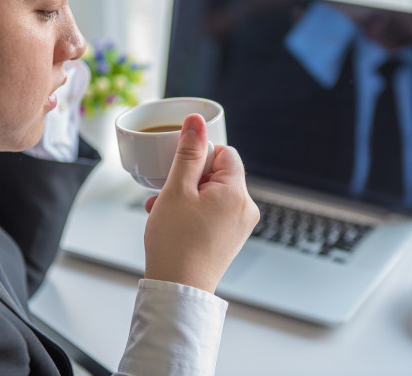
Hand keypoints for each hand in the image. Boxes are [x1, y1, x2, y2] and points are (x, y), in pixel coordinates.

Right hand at [143, 114, 259, 292]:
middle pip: (219, 174)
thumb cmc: (175, 243)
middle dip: (190, 178)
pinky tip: (173, 221)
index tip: (180, 172)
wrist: (178, 289)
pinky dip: (195, 211)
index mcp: (237, 192)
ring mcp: (241, 226)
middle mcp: (246, 208)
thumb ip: (188, 152)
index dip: (199, 157)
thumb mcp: (177, 190)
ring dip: (188, 195)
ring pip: (214, 194)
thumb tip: (196, 121)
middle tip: (168, 193)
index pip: (225, 153)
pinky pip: (215, 213)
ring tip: (165, 209)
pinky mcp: (232, 239)